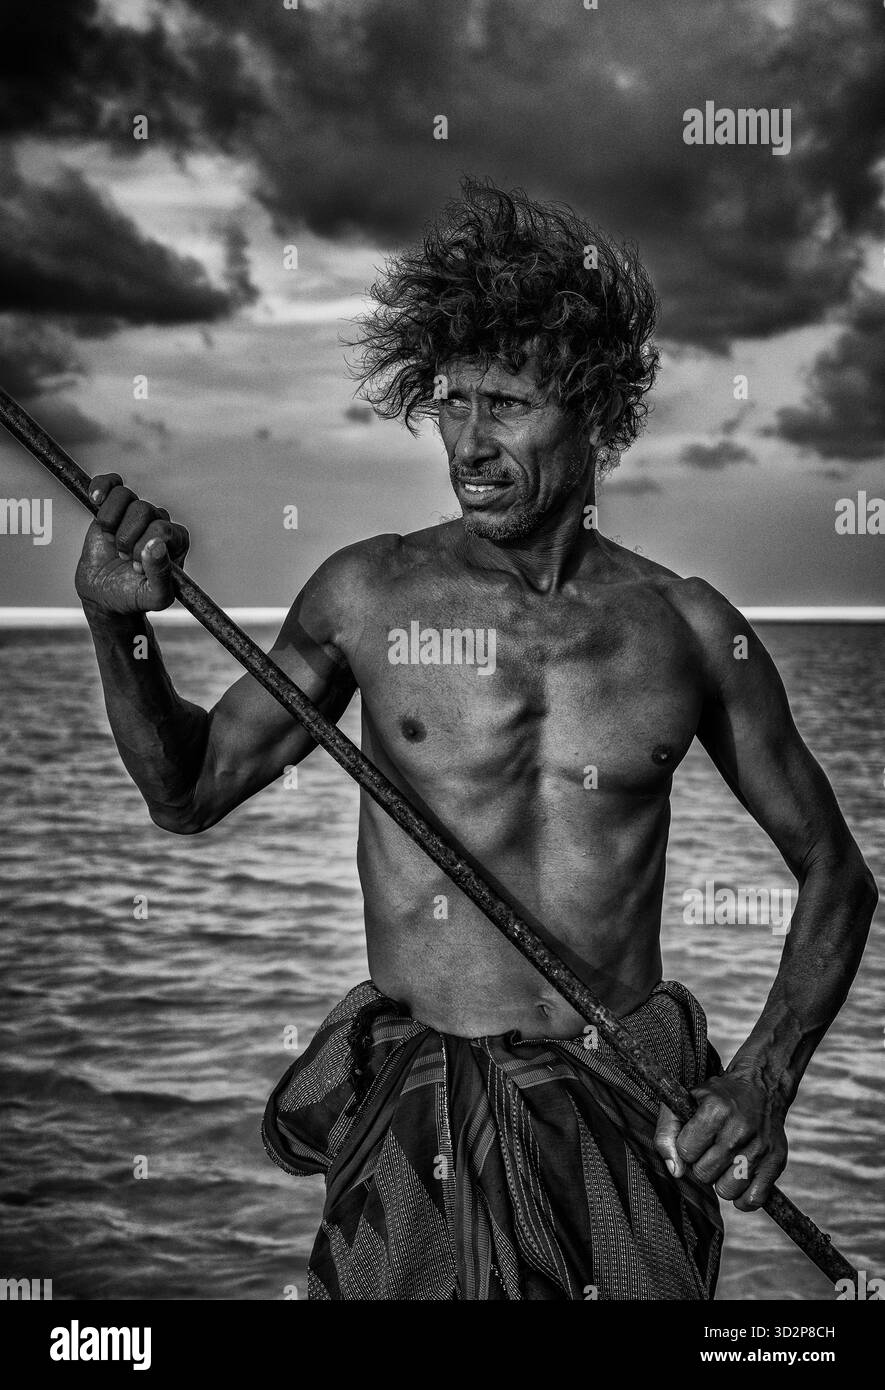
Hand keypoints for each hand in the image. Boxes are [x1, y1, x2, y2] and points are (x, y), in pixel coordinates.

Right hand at [75, 473, 189, 614]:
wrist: (106, 596)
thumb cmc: (135, 596)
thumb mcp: (155, 597)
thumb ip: (161, 574)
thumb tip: (156, 545)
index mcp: (176, 540)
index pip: (161, 528)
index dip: (143, 548)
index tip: (136, 567)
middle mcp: (159, 521)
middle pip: (142, 510)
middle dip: (126, 538)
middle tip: (123, 558)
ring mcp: (135, 513)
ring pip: (125, 496)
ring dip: (111, 522)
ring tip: (111, 542)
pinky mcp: (113, 507)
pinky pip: (111, 483)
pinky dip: (101, 487)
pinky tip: (94, 499)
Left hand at [654, 1070, 788, 1210]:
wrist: (762, 1087)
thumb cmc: (718, 1097)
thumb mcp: (686, 1100)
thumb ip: (668, 1131)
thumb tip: (675, 1171)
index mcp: (716, 1110)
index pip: (686, 1151)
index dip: (687, 1146)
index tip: (696, 1135)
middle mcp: (740, 1130)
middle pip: (704, 1173)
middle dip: (702, 1163)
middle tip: (711, 1148)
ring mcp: (760, 1148)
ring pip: (726, 1191)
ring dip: (721, 1180)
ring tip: (726, 1161)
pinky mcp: (776, 1163)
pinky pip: (752, 1200)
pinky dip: (742, 1197)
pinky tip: (739, 1178)